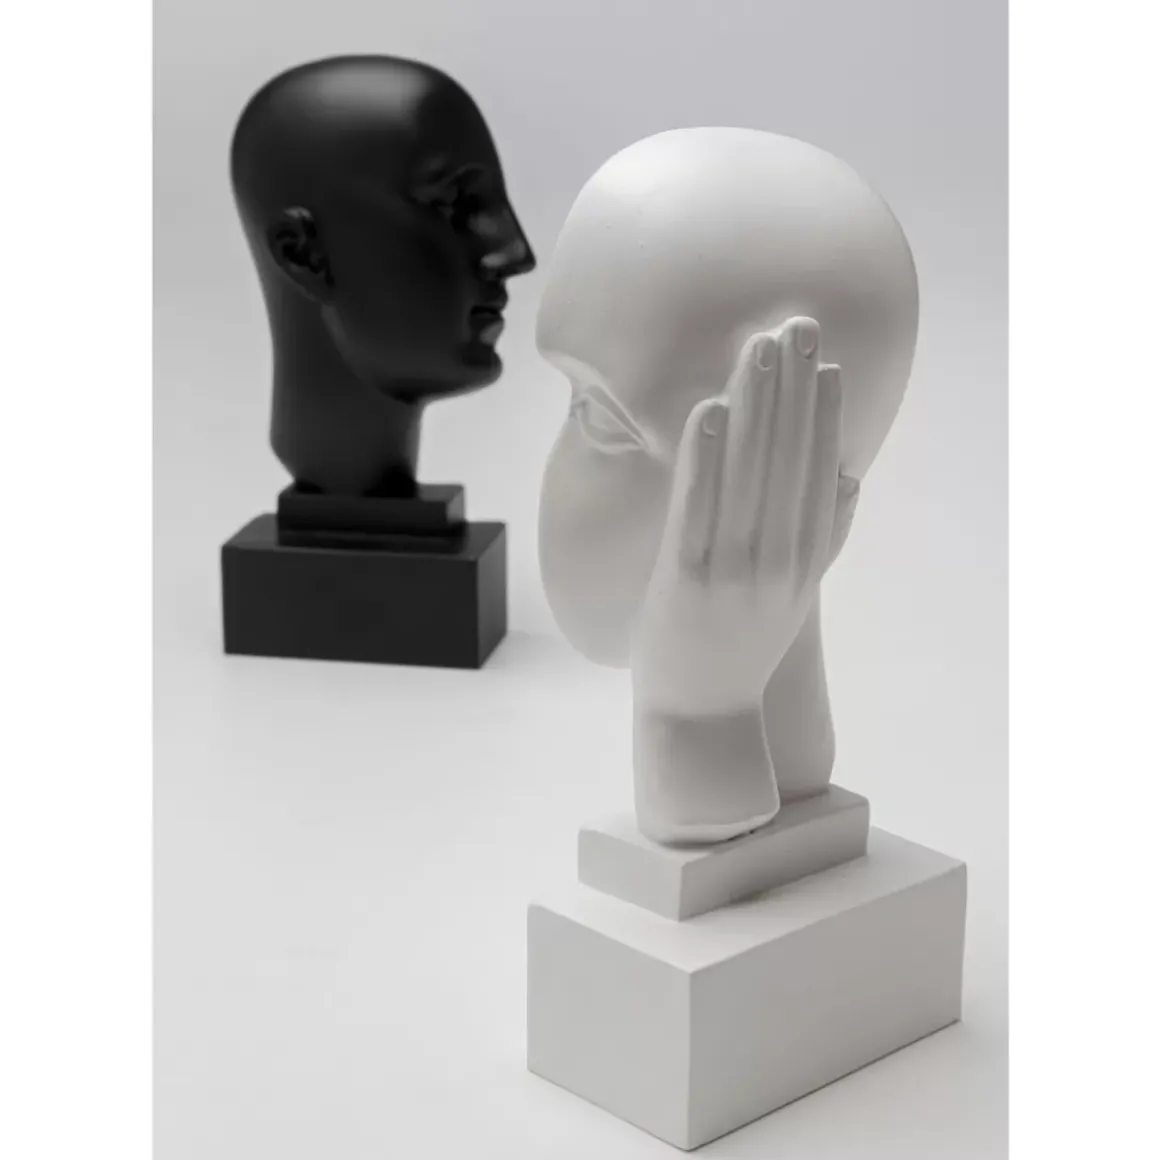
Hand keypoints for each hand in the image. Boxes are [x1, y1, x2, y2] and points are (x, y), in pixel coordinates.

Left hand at [630, 317, 857, 841]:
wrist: (702, 717)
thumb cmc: (743, 649)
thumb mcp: (794, 595)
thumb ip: (822, 536)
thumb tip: (849, 475)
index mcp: (805, 562)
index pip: (820, 473)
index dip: (824, 414)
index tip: (828, 361)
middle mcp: (778, 562)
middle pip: (789, 460)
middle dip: (794, 389)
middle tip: (798, 325)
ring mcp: (734, 571)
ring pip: (749, 473)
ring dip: (756, 405)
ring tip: (759, 346)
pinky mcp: (687, 580)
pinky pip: (699, 508)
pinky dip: (706, 457)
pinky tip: (710, 409)